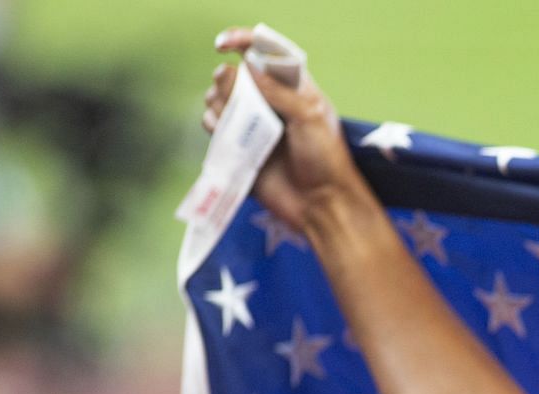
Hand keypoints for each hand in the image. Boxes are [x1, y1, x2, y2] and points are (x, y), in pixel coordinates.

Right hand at [203, 28, 365, 234]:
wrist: (321, 205)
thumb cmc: (326, 159)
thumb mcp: (309, 117)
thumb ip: (278, 91)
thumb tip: (247, 65)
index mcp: (293, 89)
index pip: (265, 56)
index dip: (244, 43)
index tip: (225, 45)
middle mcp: (270, 104)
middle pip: (234, 77)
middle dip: (228, 80)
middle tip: (236, 94)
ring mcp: (253, 126)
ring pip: (218, 100)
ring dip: (218, 103)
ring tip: (235, 120)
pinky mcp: (239, 148)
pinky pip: (213, 127)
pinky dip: (212, 124)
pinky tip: (223, 132)